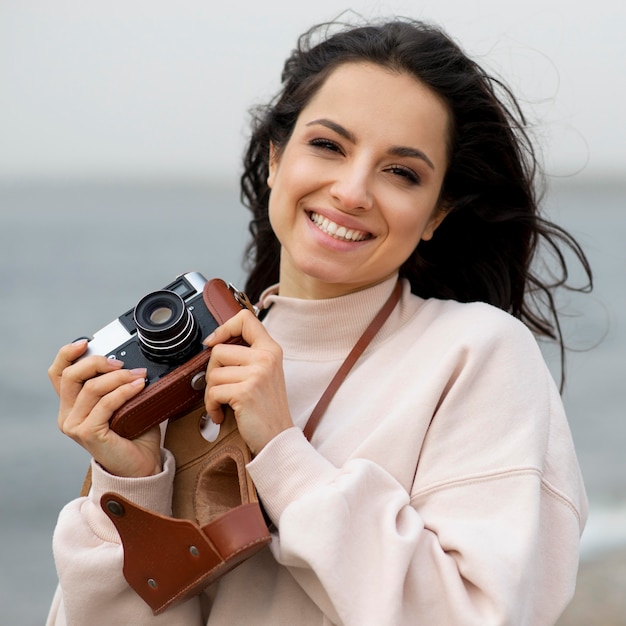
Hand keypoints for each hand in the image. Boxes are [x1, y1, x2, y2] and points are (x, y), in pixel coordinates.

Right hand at [48, 340, 161, 476]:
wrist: (141, 465)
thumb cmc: (134, 433)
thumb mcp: (123, 401)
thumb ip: (117, 383)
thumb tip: (131, 360)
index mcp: (72, 405)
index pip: (58, 374)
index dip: (67, 354)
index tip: (86, 343)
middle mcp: (68, 415)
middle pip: (71, 376)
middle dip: (97, 362)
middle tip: (122, 363)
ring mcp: (75, 425)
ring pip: (91, 388)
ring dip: (119, 377)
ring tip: (139, 376)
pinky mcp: (88, 433)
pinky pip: (105, 404)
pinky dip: (123, 391)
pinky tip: (138, 387)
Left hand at [203, 310, 293, 453]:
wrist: (278, 437)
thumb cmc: (266, 408)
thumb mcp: (265, 373)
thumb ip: (247, 355)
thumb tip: (214, 343)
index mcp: (271, 349)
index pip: (245, 318)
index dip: (224, 327)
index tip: (213, 341)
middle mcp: (266, 357)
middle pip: (219, 350)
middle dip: (212, 372)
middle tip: (221, 389)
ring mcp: (257, 373)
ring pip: (213, 373)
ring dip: (211, 393)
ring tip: (223, 404)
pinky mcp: (246, 391)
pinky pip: (213, 392)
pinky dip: (211, 406)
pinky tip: (221, 414)